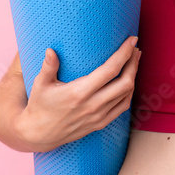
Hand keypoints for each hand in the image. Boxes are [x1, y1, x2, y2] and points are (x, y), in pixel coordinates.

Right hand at [0, 36, 140, 152]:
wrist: (40, 134)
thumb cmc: (40, 105)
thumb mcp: (40, 85)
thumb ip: (48, 67)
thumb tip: (51, 50)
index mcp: (79, 93)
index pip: (110, 70)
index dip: (124, 54)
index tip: (131, 40)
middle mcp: (93, 105)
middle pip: (125, 82)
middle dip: (133, 63)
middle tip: (135, 48)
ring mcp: (99, 116)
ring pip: (127, 94)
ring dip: (133, 76)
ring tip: (134, 61)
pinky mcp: (101, 123)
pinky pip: (123, 106)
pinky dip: (129, 92)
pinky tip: (129, 81)